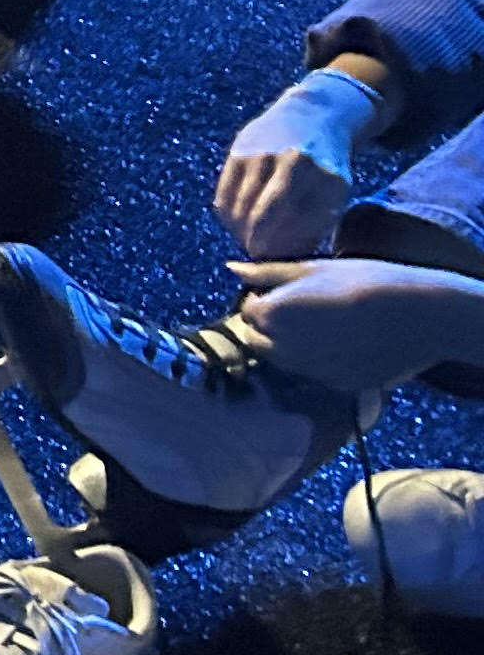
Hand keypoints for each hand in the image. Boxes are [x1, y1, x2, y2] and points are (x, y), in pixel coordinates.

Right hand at [216, 62, 389, 259]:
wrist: (310, 114)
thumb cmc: (325, 166)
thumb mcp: (334, 191)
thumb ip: (316, 222)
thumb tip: (286, 259)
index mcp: (330, 181)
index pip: (302, 230)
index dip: (287, 250)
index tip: (279, 261)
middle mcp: (298, 165)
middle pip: (267, 218)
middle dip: (258, 243)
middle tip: (256, 255)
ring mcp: (266, 155)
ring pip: (242, 208)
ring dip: (240, 231)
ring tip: (246, 240)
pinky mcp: (240, 150)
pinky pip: (225, 194)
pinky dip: (227, 214)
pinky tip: (235, 222)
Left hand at [223, 257, 483, 398]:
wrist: (421, 315)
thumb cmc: (364, 281)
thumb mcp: (312, 268)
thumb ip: (267, 273)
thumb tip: (233, 268)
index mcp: (272, 315)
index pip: (248, 311)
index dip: (264, 299)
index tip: (287, 290)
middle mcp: (285, 349)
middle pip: (258, 340)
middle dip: (269, 327)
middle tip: (301, 310)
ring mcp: (311, 372)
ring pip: (283, 361)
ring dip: (289, 346)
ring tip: (323, 326)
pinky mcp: (337, 386)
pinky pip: (313, 375)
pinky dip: (316, 362)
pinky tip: (343, 344)